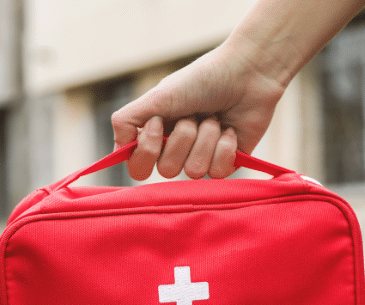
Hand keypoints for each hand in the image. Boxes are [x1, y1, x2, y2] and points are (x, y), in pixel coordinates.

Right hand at [111, 41, 285, 180]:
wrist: (247, 73)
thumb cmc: (202, 80)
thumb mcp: (157, 96)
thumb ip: (126, 122)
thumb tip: (117, 152)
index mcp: (156, 135)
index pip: (138, 167)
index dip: (147, 150)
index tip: (158, 123)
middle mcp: (176, 150)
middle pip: (166, 170)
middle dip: (183, 138)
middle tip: (194, 115)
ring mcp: (202, 158)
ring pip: (193, 171)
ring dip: (205, 138)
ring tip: (214, 118)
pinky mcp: (226, 163)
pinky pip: (217, 172)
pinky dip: (224, 146)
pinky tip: (230, 129)